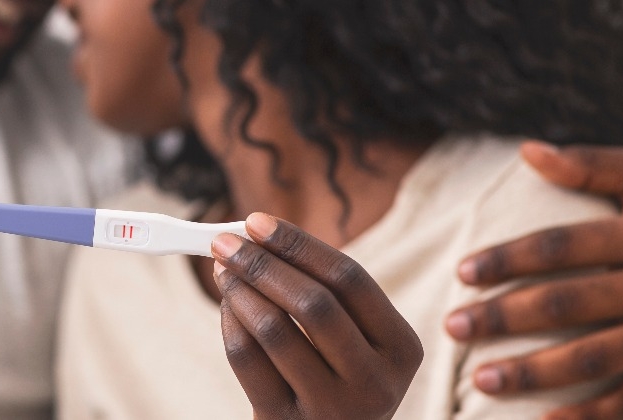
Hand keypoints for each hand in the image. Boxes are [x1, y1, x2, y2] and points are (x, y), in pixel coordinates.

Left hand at [212, 213, 422, 419]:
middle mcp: (374, 383)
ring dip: (239, 290)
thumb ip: (323, 289)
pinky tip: (226, 306)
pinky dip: (229, 323)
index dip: (299, 244)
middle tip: (225, 241)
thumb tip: (258, 233)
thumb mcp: (355, 338)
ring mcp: (331, 409)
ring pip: (275, 330)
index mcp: (400, 348)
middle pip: (313, 304)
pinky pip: (247, 359)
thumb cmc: (337, 374)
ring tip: (222, 270)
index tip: (257, 221)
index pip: (350, 279)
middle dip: (262, 264)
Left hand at [445, 142, 622, 419]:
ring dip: (534, 372)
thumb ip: (592, 164)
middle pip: (570, 303)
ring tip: (482, 378)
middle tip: (454, 325)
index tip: (462, 272)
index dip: (510, 258)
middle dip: (505, 318)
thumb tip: (528, 150)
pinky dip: (589, 416)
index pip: (564, 245)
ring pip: (595, 358)